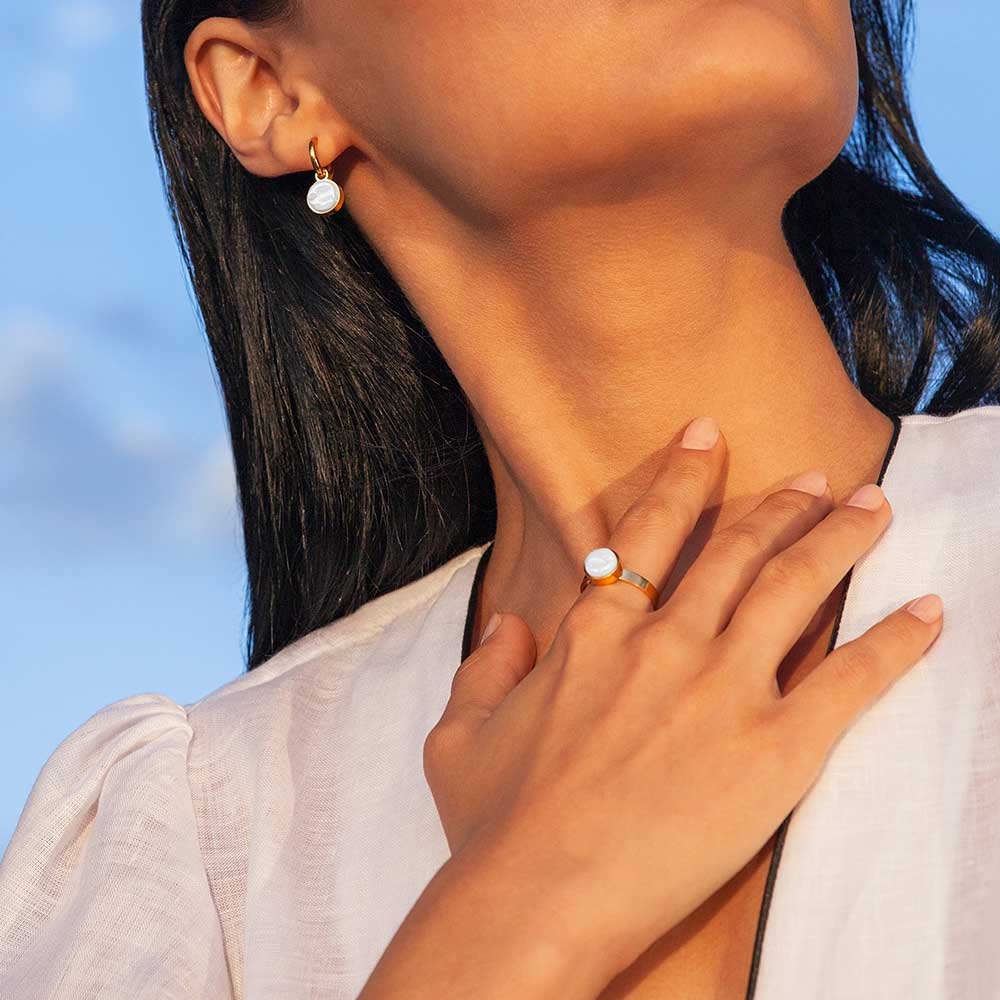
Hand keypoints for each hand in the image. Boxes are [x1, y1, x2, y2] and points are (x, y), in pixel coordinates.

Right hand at [423, 416, 942, 980]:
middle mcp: (664, 643)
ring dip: (838, 540)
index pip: (649, 533)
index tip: (709, 436)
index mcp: (593, 635)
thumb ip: (482, 668)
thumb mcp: (458, 735)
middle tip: (816, 478)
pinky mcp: (776, 748)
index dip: (683, 477)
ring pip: (794, 589)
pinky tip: (929, 612)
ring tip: (872, 507)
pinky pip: (850, 680)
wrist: (538, 898)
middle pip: (736, 551)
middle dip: (780, 506)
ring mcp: (722, 689)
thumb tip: (508, 625)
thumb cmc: (495, 824)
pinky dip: (895, 642)